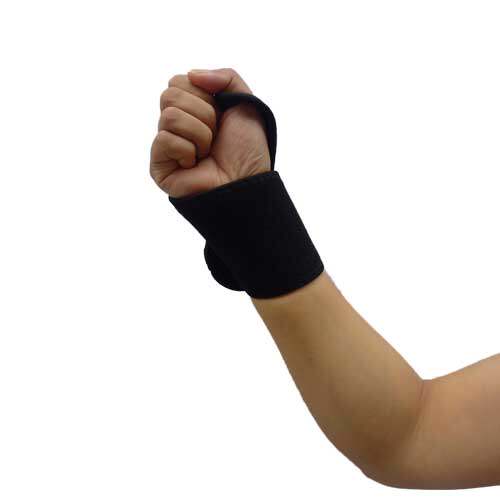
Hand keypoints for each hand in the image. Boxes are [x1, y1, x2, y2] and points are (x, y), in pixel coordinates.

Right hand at [150, 68, 270, 197]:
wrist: (246, 182)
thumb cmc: (247, 149)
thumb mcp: (246, 103)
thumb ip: (226, 77)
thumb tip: (191, 74)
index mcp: (192, 109)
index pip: (178, 81)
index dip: (204, 96)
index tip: (220, 116)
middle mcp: (176, 125)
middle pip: (170, 95)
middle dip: (203, 114)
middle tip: (215, 136)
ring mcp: (166, 146)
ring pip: (169, 116)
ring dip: (199, 134)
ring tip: (207, 152)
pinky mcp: (159, 166)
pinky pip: (164, 139)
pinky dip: (187, 150)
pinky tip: (195, 164)